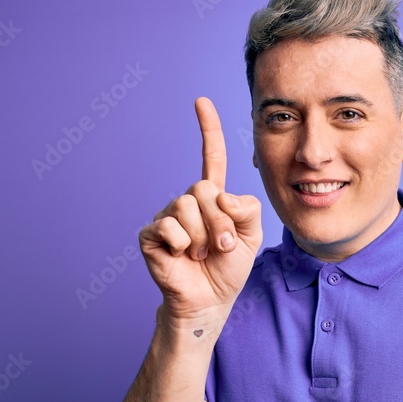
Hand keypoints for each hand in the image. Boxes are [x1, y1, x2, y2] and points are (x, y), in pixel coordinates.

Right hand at [139, 97, 261, 321]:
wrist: (210, 299)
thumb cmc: (228, 268)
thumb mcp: (252, 236)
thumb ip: (247, 209)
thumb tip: (221, 196)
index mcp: (213, 197)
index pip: (211, 157)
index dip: (208, 130)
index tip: (201, 102)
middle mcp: (188, 201)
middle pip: (202, 188)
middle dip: (219, 222)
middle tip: (222, 246)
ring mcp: (167, 216)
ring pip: (186, 207)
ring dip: (202, 236)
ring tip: (201, 254)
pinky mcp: (151, 234)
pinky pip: (169, 227)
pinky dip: (182, 244)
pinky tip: (181, 256)